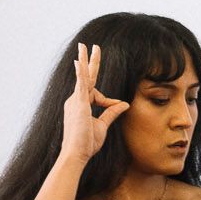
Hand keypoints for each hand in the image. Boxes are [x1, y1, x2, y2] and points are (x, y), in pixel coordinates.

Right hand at [58, 43, 128, 165]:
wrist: (76, 153)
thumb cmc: (86, 143)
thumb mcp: (103, 125)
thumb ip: (112, 112)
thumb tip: (125, 104)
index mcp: (80, 105)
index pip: (95, 94)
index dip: (107, 100)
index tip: (118, 106)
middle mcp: (75, 100)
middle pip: (84, 77)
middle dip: (87, 61)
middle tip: (90, 46)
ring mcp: (75, 101)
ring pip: (81, 76)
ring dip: (83, 60)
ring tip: (84, 46)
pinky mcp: (78, 103)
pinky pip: (80, 83)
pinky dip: (80, 72)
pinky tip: (79, 61)